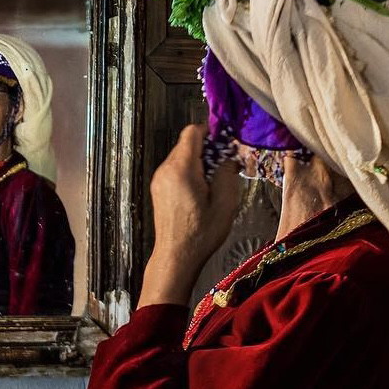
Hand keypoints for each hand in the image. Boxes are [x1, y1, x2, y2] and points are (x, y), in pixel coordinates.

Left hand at [138, 123, 241, 307]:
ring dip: (200, 161)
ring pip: (181, 156)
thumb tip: (230, 155)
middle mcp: (165, 170)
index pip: (192, 132)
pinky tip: (203, 189)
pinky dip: (190, 172)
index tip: (227, 141)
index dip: (211, 131)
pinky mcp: (159, 189)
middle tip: (227, 163)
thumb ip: (227, 172)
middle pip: (187, 144)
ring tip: (216, 180)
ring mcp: (159, 179)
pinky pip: (175, 170)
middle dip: (208, 148)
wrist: (176, 256)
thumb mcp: (225, 202)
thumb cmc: (201, 233)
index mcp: (181, 169)